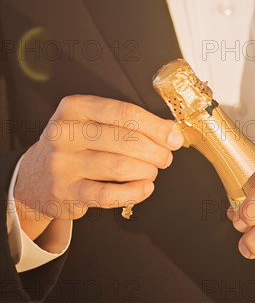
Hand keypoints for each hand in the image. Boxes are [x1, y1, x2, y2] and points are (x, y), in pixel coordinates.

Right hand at [14, 95, 183, 241]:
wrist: (33, 177)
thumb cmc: (73, 145)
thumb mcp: (90, 123)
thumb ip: (126, 123)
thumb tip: (169, 130)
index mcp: (75, 108)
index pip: (123, 113)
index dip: (155, 126)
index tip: (173, 136)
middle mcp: (65, 133)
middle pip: (125, 140)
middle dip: (155, 150)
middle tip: (165, 156)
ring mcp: (62, 163)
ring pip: (119, 166)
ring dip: (146, 171)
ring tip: (153, 171)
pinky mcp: (65, 192)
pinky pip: (108, 195)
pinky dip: (133, 192)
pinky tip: (144, 188)